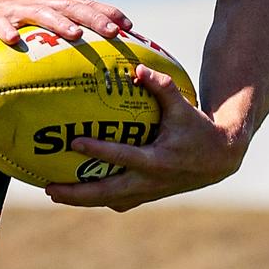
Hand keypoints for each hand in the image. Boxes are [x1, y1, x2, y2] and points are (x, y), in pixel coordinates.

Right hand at [0, 0, 132, 52]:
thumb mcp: (39, 29)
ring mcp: (18, 11)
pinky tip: (13, 40)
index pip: (88, 6)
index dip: (110, 14)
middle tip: (114, 33)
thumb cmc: (12, 24)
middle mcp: (41, 5)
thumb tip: (93, 66)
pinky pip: (2, 27)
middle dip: (95, 19)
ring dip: (60, 23)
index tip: (132, 28)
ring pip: (43, 14)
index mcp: (55, 6)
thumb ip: (61, 39)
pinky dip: (8, 32)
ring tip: (75, 34)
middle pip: (73, 8)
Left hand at [45, 65, 247, 211]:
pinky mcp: (148, 195)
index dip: (98, 150)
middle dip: (77, 194)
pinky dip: (98, 196)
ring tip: (54, 192)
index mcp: (157, 160)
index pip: (123, 156)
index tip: (74, 142)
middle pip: (106, 193)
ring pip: (109, 200)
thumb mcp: (182, 105)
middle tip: (49, 188)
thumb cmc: (198, 127)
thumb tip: (137, 69)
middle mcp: (150, 181)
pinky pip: (117, 199)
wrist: (219, 158)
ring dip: (82, 199)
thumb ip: (161, 86)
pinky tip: (80, 190)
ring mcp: (148, 192)